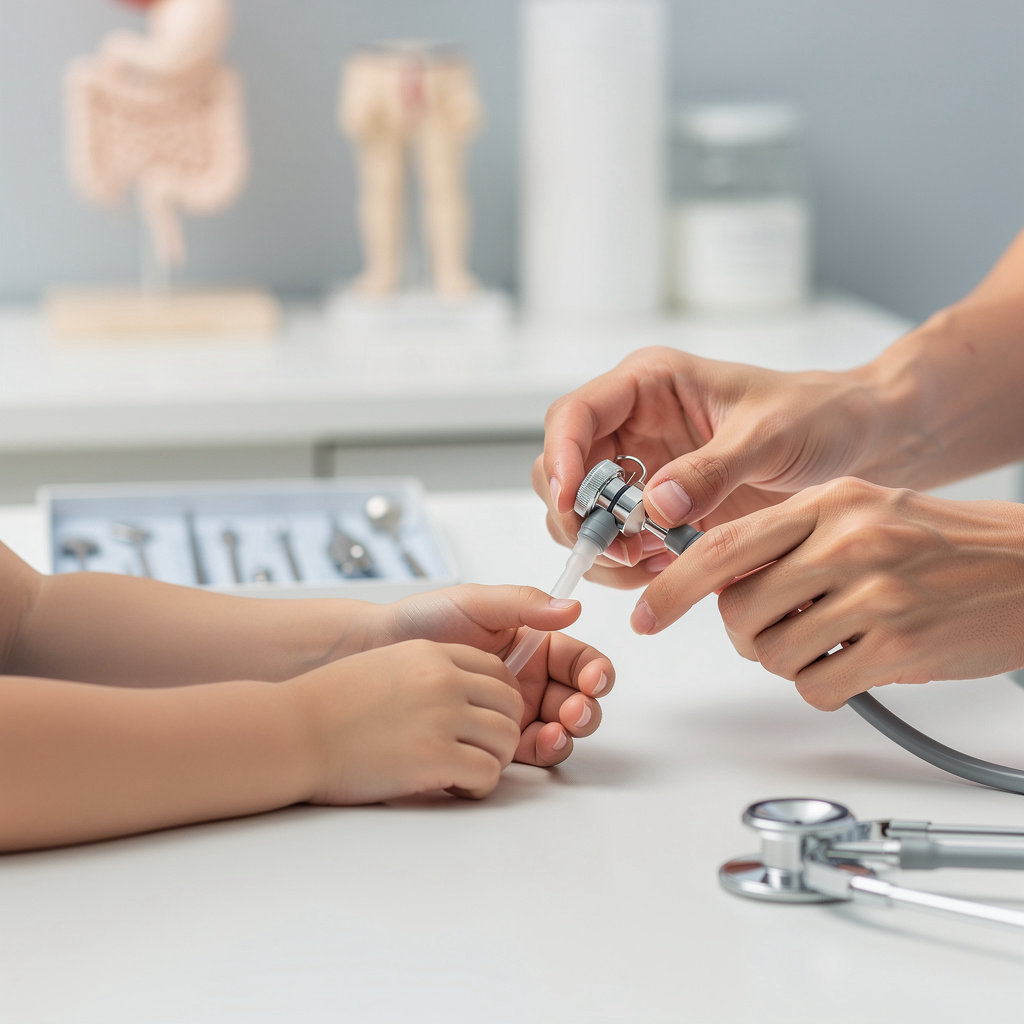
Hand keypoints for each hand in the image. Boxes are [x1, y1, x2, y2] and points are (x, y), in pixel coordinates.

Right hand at [285, 640, 524, 804]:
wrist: (293, 731)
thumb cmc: (328, 706)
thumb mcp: (386, 667)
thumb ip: (427, 673)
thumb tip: (460, 694)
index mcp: (432, 654)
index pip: (497, 672)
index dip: (498, 702)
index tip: (483, 722)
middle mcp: (444, 680)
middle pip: (510, 704)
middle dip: (502, 732)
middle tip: (477, 751)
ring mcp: (442, 716)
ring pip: (507, 739)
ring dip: (493, 760)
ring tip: (463, 771)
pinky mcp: (435, 756)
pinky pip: (489, 773)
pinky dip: (478, 786)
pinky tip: (452, 787)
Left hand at [370, 584, 613, 765]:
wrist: (373, 652)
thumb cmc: (422, 620)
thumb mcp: (475, 603)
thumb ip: (524, 605)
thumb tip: (572, 607)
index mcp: (532, 644)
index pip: (578, 660)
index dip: (595, 671)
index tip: (592, 678)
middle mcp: (529, 679)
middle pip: (578, 699)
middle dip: (587, 707)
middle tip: (575, 709)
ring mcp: (512, 712)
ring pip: (560, 728)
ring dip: (570, 732)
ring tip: (557, 730)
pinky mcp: (492, 738)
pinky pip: (530, 750)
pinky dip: (544, 751)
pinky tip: (538, 744)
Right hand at [537, 346, 881, 587]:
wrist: (856, 444)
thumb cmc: (817, 415)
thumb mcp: (770, 435)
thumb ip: (713, 469)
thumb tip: (656, 504)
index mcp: (649, 386)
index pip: (573, 415)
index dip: (560, 457)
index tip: (570, 502)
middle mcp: (633, 427)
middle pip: (562, 471)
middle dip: (579, 515)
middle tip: (621, 549)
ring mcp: (641, 471)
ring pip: (580, 514)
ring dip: (601, 546)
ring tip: (650, 561)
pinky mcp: (656, 512)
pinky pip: (615, 543)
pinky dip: (626, 565)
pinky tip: (663, 567)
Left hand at [629, 477, 1023, 709]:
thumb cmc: (943, 542)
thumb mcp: (860, 513)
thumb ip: (789, 540)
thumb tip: (719, 582)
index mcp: (831, 501)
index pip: (724, 545)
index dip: (673, 586)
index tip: (645, 615)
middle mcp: (849, 540)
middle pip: (739, 609)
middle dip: (744, 633)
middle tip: (774, 631)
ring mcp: (877, 594)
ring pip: (773, 653)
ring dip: (788, 659)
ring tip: (831, 641)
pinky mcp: (900, 648)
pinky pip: (816, 686)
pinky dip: (824, 685)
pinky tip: (857, 662)